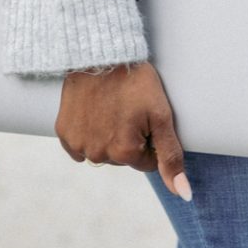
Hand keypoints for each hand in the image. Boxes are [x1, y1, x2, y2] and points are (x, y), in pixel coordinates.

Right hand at [55, 60, 192, 200]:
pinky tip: (94, 111)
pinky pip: (80, 145)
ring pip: (102, 150)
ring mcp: (78, 144)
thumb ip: (170, 157)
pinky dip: (88, 132)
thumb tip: (183, 195)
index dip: (150, 138)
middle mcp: (98, 154)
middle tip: (128, 106)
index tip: (145, 114)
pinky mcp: (63, 132)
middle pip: (123, 157)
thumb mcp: (161, 115)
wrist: (102, 52)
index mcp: (124, 153)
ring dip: (108, 134)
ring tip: (112, 105)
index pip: (146, 161)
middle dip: (129, 137)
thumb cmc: (136, 80)